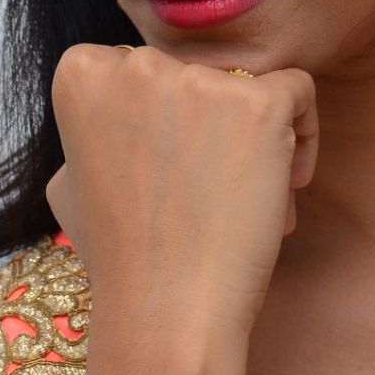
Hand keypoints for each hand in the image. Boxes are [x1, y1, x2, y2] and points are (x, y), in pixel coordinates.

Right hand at [44, 44, 319, 344]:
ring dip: (254, 135)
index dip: (164, 119)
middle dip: (210, 126)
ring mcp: (199, 80)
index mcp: (83, 72)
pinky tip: (290, 181)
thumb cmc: (120, 256)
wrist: (165, 310)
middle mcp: (137, 64)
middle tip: (212, 189)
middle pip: (196, 73)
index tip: (171, 168)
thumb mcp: (70, 183)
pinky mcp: (259, 103)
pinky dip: (303, 131)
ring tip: (250, 198)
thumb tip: (117, 120)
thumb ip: (92, 131)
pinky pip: (298, 89)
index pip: (142, 67)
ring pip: (247, 84)